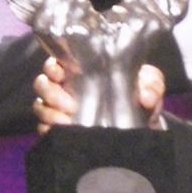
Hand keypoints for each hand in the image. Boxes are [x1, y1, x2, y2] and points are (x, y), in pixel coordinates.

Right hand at [33, 58, 164, 133]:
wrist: (142, 127)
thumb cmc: (140, 96)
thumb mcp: (150, 86)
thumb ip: (151, 85)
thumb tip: (144, 95)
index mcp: (81, 70)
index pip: (55, 62)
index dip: (52, 65)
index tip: (60, 72)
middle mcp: (65, 87)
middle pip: (42, 83)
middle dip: (50, 91)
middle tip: (70, 102)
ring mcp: (60, 109)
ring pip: (40, 106)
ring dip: (49, 111)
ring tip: (67, 119)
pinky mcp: (59, 130)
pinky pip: (44, 128)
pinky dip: (49, 129)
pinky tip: (63, 130)